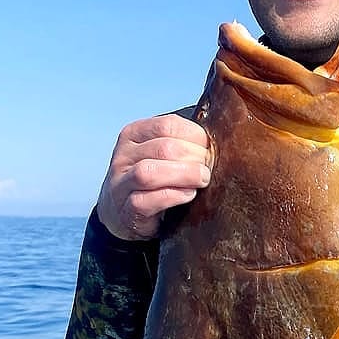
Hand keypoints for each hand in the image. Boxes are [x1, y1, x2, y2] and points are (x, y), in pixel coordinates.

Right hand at [97, 113, 211, 240]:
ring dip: (184, 175)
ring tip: (201, 181)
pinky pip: (149, 200)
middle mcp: (123, 156)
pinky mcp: (127, 210)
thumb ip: (180, 142)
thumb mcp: (160, 154)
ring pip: (150, 172)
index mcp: (133, 134)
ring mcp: (121, 183)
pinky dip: (174, 196)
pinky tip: (189, 195)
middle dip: (194, 158)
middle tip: (208, 170)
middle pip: (164, 148)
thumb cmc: (152, 180)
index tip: (208, 150)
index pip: (168, 125)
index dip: (196, 137)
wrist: (123, 213)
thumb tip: (217, 138)